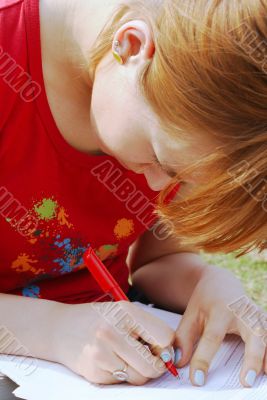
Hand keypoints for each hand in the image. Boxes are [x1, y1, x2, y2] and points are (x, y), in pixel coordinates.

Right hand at [53, 301, 174, 384]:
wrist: (59, 328)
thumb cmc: (98, 318)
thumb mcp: (122, 312)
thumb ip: (147, 329)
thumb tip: (171, 356)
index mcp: (125, 312)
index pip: (164, 338)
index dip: (166, 347)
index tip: (159, 348)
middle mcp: (113, 331)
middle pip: (153, 364)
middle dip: (156, 366)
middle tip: (148, 358)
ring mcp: (101, 353)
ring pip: (139, 378)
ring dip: (138, 372)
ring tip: (126, 356)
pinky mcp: (94, 371)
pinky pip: (121, 382)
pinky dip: (120, 375)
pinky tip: (109, 360)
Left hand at [173, 265, 266, 386]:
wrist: (220, 282)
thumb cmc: (205, 301)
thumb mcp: (190, 315)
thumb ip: (184, 338)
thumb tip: (179, 362)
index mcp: (220, 310)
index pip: (212, 337)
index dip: (204, 359)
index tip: (197, 380)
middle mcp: (242, 312)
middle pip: (252, 335)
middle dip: (251, 358)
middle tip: (246, 382)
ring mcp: (256, 316)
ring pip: (266, 336)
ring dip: (265, 357)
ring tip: (261, 378)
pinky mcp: (264, 321)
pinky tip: (266, 369)